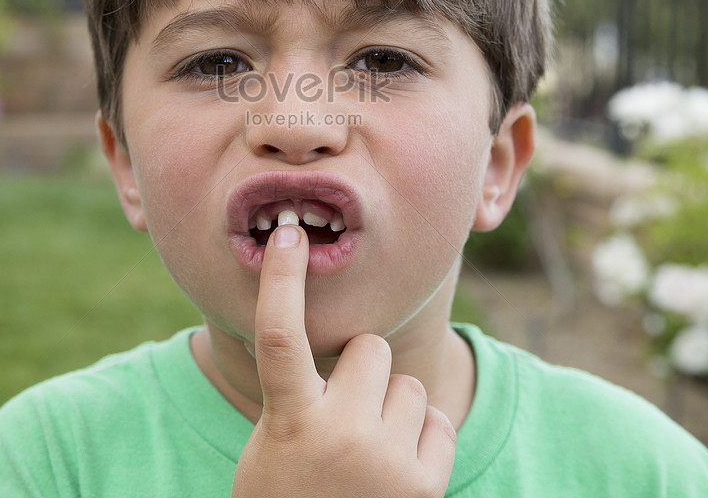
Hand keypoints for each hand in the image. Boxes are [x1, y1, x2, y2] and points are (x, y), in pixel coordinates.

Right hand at [232, 225, 456, 497]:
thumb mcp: (270, 452)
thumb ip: (295, 400)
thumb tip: (333, 346)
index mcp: (289, 423)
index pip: (280, 336)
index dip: (282, 281)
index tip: (288, 235)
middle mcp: (340, 436)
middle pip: (370, 350)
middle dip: (362, 370)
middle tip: (344, 409)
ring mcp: (388, 461)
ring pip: (408, 384)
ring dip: (392, 405)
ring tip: (368, 449)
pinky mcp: (427, 486)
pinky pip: (437, 420)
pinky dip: (422, 436)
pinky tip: (397, 468)